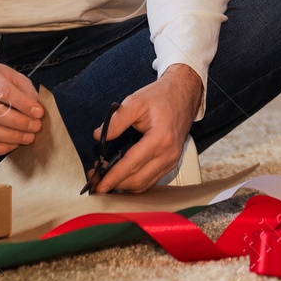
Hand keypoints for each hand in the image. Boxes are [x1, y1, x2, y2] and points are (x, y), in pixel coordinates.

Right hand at [0, 62, 43, 155]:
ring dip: (11, 137)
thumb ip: (25, 90)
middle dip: (18, 122)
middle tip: (35, 127)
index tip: (39, 112)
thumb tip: (36, 110)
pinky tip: (12, 145)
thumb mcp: (12, 76)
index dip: (23, 104)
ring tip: (28, 137)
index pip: (3, 92)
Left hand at [90, 64, 202, 193]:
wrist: (184, 94)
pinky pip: (151, 180)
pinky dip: (135, 182)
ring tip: (105, 179)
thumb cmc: (161, 96)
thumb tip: (98, 137)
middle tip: (95, 182)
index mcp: (160, 139)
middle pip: (138, 180)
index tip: (97, 186)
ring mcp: (172, 160)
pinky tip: (122, 177)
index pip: (132, 164)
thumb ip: (117, 120)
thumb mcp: (136, 101)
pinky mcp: (172, 162)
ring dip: (124, 186)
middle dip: (115, 185)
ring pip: (145, 184)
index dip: (113, 177)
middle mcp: (169, 154)